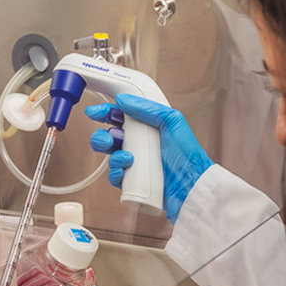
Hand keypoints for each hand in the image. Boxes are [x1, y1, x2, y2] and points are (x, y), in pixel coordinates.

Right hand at [87, 94, 214, 223]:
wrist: (191, 185)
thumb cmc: (187, 155)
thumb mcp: (172, 122)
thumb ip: (148, 108)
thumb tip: (124, 99)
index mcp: (148, 128)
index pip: (121, 117)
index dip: (106, 114)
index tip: (94, 113)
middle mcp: (140, 145)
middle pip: (110, 137)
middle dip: (102, 137)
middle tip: (106, 139)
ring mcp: (136, 164)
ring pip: (110, 157)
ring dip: (111, 155)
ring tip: (126, 157)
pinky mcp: (133, 182)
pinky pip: (115, 176)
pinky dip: (116, 172)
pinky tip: (126, 170)